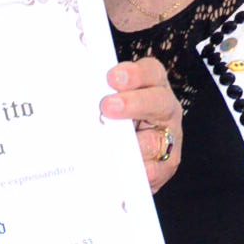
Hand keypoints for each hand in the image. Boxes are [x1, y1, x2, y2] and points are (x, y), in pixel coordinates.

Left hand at [101, 57, 182, 191]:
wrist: (128, 158)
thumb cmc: (116, 124)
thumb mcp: (111, 105)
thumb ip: (100, 99)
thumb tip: (74, 100)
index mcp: (152, 87)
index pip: (150, 73)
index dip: (134, 74)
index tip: (112, 78)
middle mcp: (164, 110)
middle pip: (157, 102)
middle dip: (132, 104)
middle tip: (107, 107)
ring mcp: (169, 137)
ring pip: (155, 139)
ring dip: (134, 143)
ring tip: (115, 146)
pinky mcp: (166, 165)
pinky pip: (155, 169)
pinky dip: (140, 171)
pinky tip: (128, 170)